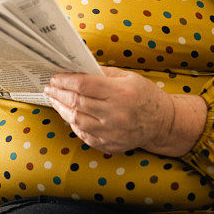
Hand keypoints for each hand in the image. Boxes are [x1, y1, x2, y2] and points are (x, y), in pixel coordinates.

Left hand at [43, 66, 176, 153]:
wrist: (163, 123)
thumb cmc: (144, 95)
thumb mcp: (128, 77)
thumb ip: (102, 73)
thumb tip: (75, 68)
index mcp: (120, 92)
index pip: (83, 85)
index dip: (65, 80)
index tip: (55, 77)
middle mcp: (116, 113)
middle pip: (77, 102)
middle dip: (58, 93)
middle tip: (49, 87)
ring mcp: (113, 132)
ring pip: (77, 120)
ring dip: (61, 108)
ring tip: (54, 100)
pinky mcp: (111, 144)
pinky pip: (84, 134)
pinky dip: (73, 123)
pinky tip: (68, 114)